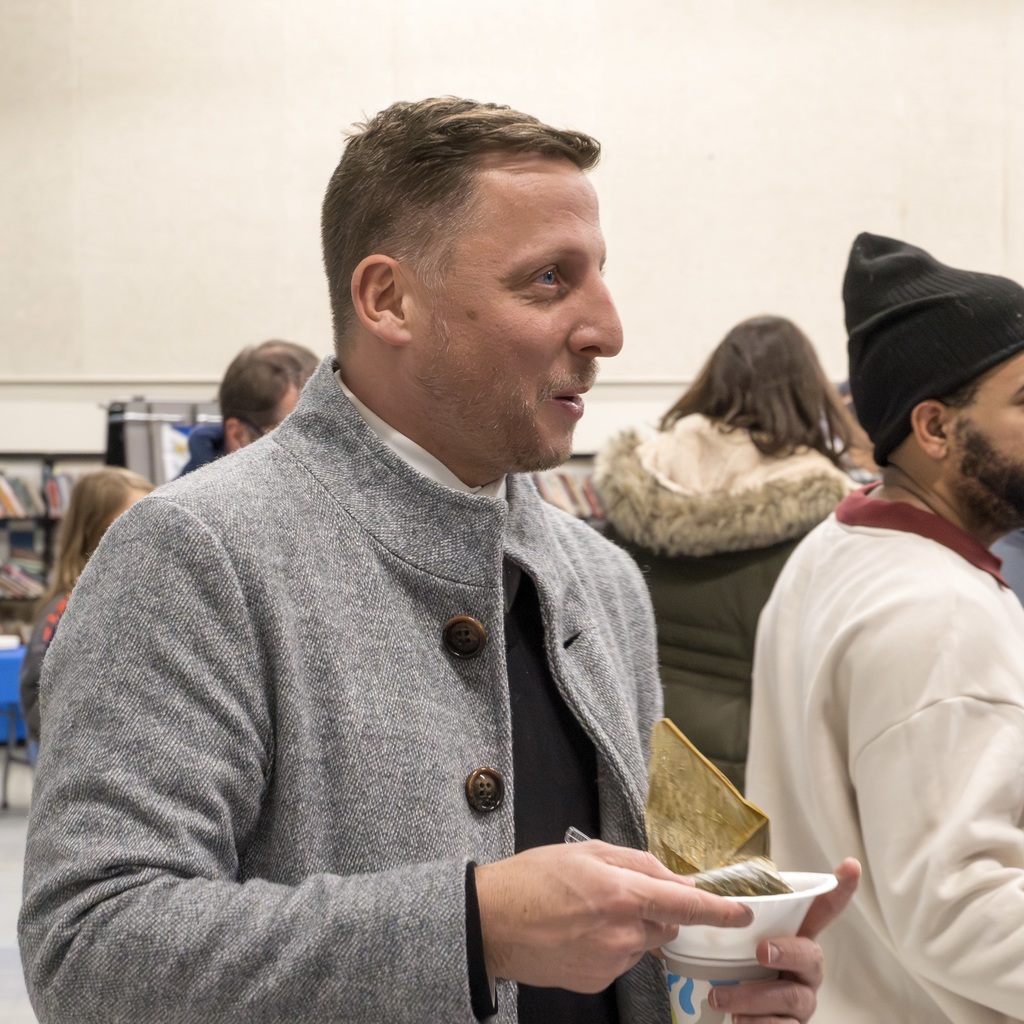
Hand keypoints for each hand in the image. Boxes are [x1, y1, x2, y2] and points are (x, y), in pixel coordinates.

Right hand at [475, 839, 752, 992]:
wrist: (492, 921)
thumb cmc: (535, 878)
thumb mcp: (588, 852)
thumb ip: (638, 863)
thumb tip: (674, 880)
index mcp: (623, 894)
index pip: (686, 905)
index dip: (719, 911)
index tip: (742, 913)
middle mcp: (623, 932)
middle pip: (666, 925)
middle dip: (656, 911)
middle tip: (618, 894)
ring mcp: (611, 962)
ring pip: (643, 944)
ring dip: (631, 929)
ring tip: (589, 914)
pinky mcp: (597, 981)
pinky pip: (621, 962)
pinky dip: (611, 948)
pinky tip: (580, 934)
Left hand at [709, 858, 860, 1023]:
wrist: (735, 1019)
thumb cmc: (737, 972)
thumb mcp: (735, 943)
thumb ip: (730, 922)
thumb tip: (698, 889)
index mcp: (795, 940)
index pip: (821, 912)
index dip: (838, 890)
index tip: (850, 865)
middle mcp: (806, 970)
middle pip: (810, 955)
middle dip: (787, 951)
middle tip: (761, 952)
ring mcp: (803, 1000)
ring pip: (790, 997)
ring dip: (752, 996)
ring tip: (721, 997)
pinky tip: (739, 1021)